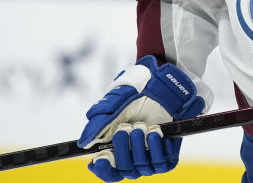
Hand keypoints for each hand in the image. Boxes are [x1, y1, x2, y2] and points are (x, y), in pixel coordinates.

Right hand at [78, 55, 204, 180]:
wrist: (164, 81)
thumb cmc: (138, 92)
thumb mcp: (115, 103)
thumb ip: (98, 123)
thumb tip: (84, 143)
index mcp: (117, 146)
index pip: (108, 170)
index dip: (103, 169)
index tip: (99, 158)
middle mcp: (134, 154)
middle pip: (123, 169)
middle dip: (122, 149)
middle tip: (124, 129)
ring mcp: (151, 154)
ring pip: (141, 167)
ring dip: (139, 146)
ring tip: (142, 126)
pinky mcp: (169, 152)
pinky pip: (162, 163)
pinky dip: (156, 148)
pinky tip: (155, 131)